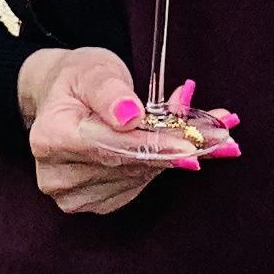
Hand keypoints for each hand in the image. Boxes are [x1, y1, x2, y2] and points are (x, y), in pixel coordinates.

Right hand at [15, 46, 240, 215]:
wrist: (61, 99)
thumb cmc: (78, 79)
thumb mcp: (93, 69)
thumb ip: (110, 91)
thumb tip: (130, 116)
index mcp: (51, 138)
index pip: (111, 146)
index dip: (153, 145)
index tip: (191, 144)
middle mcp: (57, 176)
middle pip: (129, 164)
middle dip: (177, 146)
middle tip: (222, 135)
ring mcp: (74, 196)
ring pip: (138, 176)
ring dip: (174, 155)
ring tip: (206, 133)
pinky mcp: (93, 204)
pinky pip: (137, 185)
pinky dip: (161, 166)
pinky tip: (176, 148)